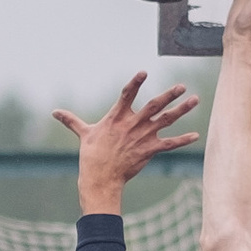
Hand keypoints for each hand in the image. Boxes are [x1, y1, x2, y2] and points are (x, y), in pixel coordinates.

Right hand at [53, 69, 199, 210]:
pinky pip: (170, 144)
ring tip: (195, 99)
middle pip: (154, 106)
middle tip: (182, 86)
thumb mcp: (83, 134)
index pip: (126, 95)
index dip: (135, 83)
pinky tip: (196, 135)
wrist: (101, 177)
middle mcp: (132, 124)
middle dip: (169, 95)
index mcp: (117, 117)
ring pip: (166, 120)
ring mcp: (143, 137)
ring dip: (182, 110)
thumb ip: (72, 120)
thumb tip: (54, 112)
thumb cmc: (92, 155)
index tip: (144, 72)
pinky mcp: (150, 150)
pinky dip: (183, 140)